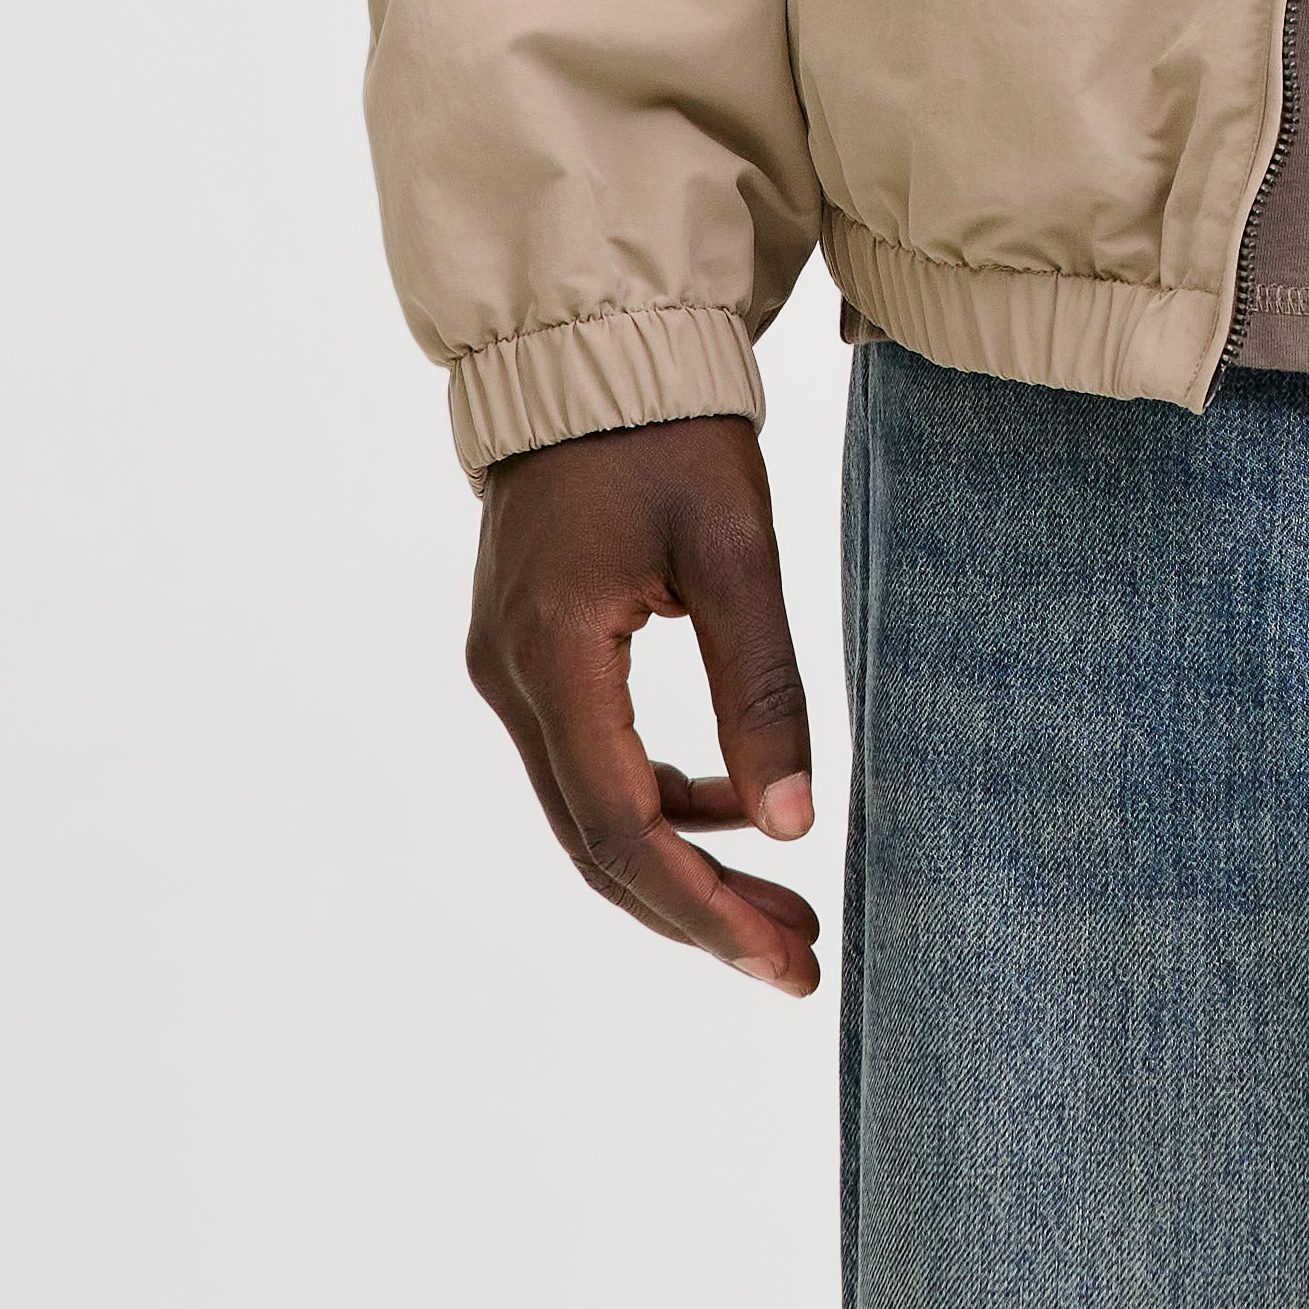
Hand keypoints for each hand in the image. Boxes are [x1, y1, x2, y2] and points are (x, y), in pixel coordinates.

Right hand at [466, 415, 823, 994]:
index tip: (782, 959)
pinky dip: (660, 799)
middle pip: (599, 843)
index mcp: (553, 659)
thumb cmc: (668, 434)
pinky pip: (590, 760)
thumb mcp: (737, 548)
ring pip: (592, 810)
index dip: (704, 907)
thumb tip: (793, 825)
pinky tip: (732, 807)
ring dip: (683, 862)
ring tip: (784, 902)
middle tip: (797, 959)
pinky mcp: (532, 653)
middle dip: (699, 909)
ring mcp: (511, 670)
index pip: (623, 831)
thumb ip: (763, 689)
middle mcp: (512, 681)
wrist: (592, 349)